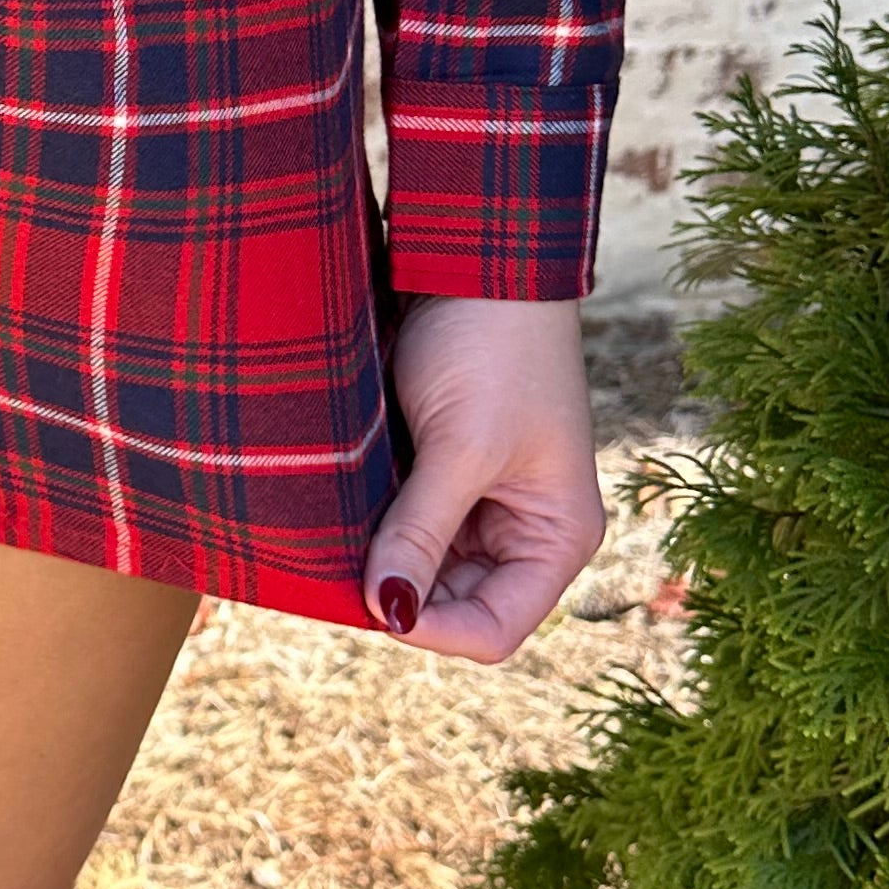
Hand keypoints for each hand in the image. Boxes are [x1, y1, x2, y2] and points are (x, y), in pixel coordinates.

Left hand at [361, 294, 603, 663]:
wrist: (475, 259)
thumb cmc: (495, 347)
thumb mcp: (461, 447)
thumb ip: (422, 531)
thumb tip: (384, 611)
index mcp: (556, 537)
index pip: (493, 630)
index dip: (431, 629)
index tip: (369, 601)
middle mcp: (521, 532)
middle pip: (450, 606)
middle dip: (397, 595)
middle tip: (335, 571)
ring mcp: (478, 504)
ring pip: (417, 569)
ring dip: (377, 561)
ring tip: (332, 541)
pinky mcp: (437, 474)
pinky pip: (399, 527)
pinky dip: (368, 528)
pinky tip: (333, 516)